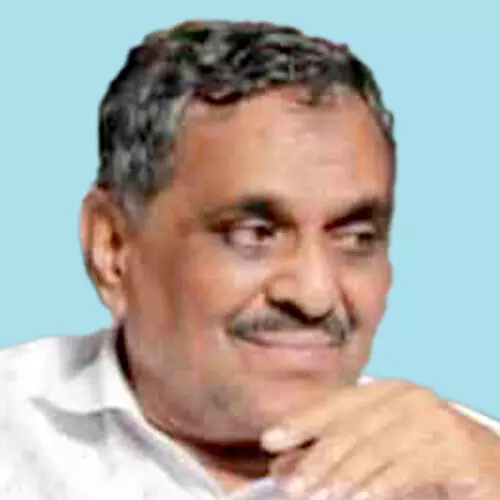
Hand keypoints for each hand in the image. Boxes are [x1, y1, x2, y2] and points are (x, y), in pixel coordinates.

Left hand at [260, 379, 499, 498]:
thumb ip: (334, 457)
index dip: (301, 422)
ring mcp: (433, 419)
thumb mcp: (375, 455)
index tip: (270, 441)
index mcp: (386, 392)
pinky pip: (407, 469)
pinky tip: (359, 499)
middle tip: (291, 485)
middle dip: (316, 458)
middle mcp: (407, 397)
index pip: (336, 405)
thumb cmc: (427, 461)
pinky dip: (380, 485)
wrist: (493, 469)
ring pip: (374, 449)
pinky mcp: (455, 449)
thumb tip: (285, 465)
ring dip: (342, 476)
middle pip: (350, 427)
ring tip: (317, 496)